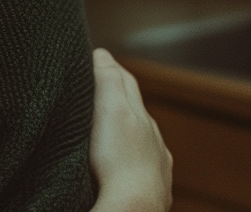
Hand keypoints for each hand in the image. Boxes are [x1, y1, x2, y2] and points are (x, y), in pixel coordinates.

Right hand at [87, 48, 172, 211]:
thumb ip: (108, 80)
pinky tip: (126, 164)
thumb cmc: (119, 160)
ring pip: (142, 139)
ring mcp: (155, 163)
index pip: (126, 82)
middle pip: (136, 109)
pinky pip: (143, 166)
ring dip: (128, 130)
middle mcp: (153, 138)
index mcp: (141, 116)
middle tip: (99, 85)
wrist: (135, 205)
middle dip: (120, 96)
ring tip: (110, 128)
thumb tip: (102, 53)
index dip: (110, 68)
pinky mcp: (153, 188)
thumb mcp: (111, 110)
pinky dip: (134, 158)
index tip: (95, 58)